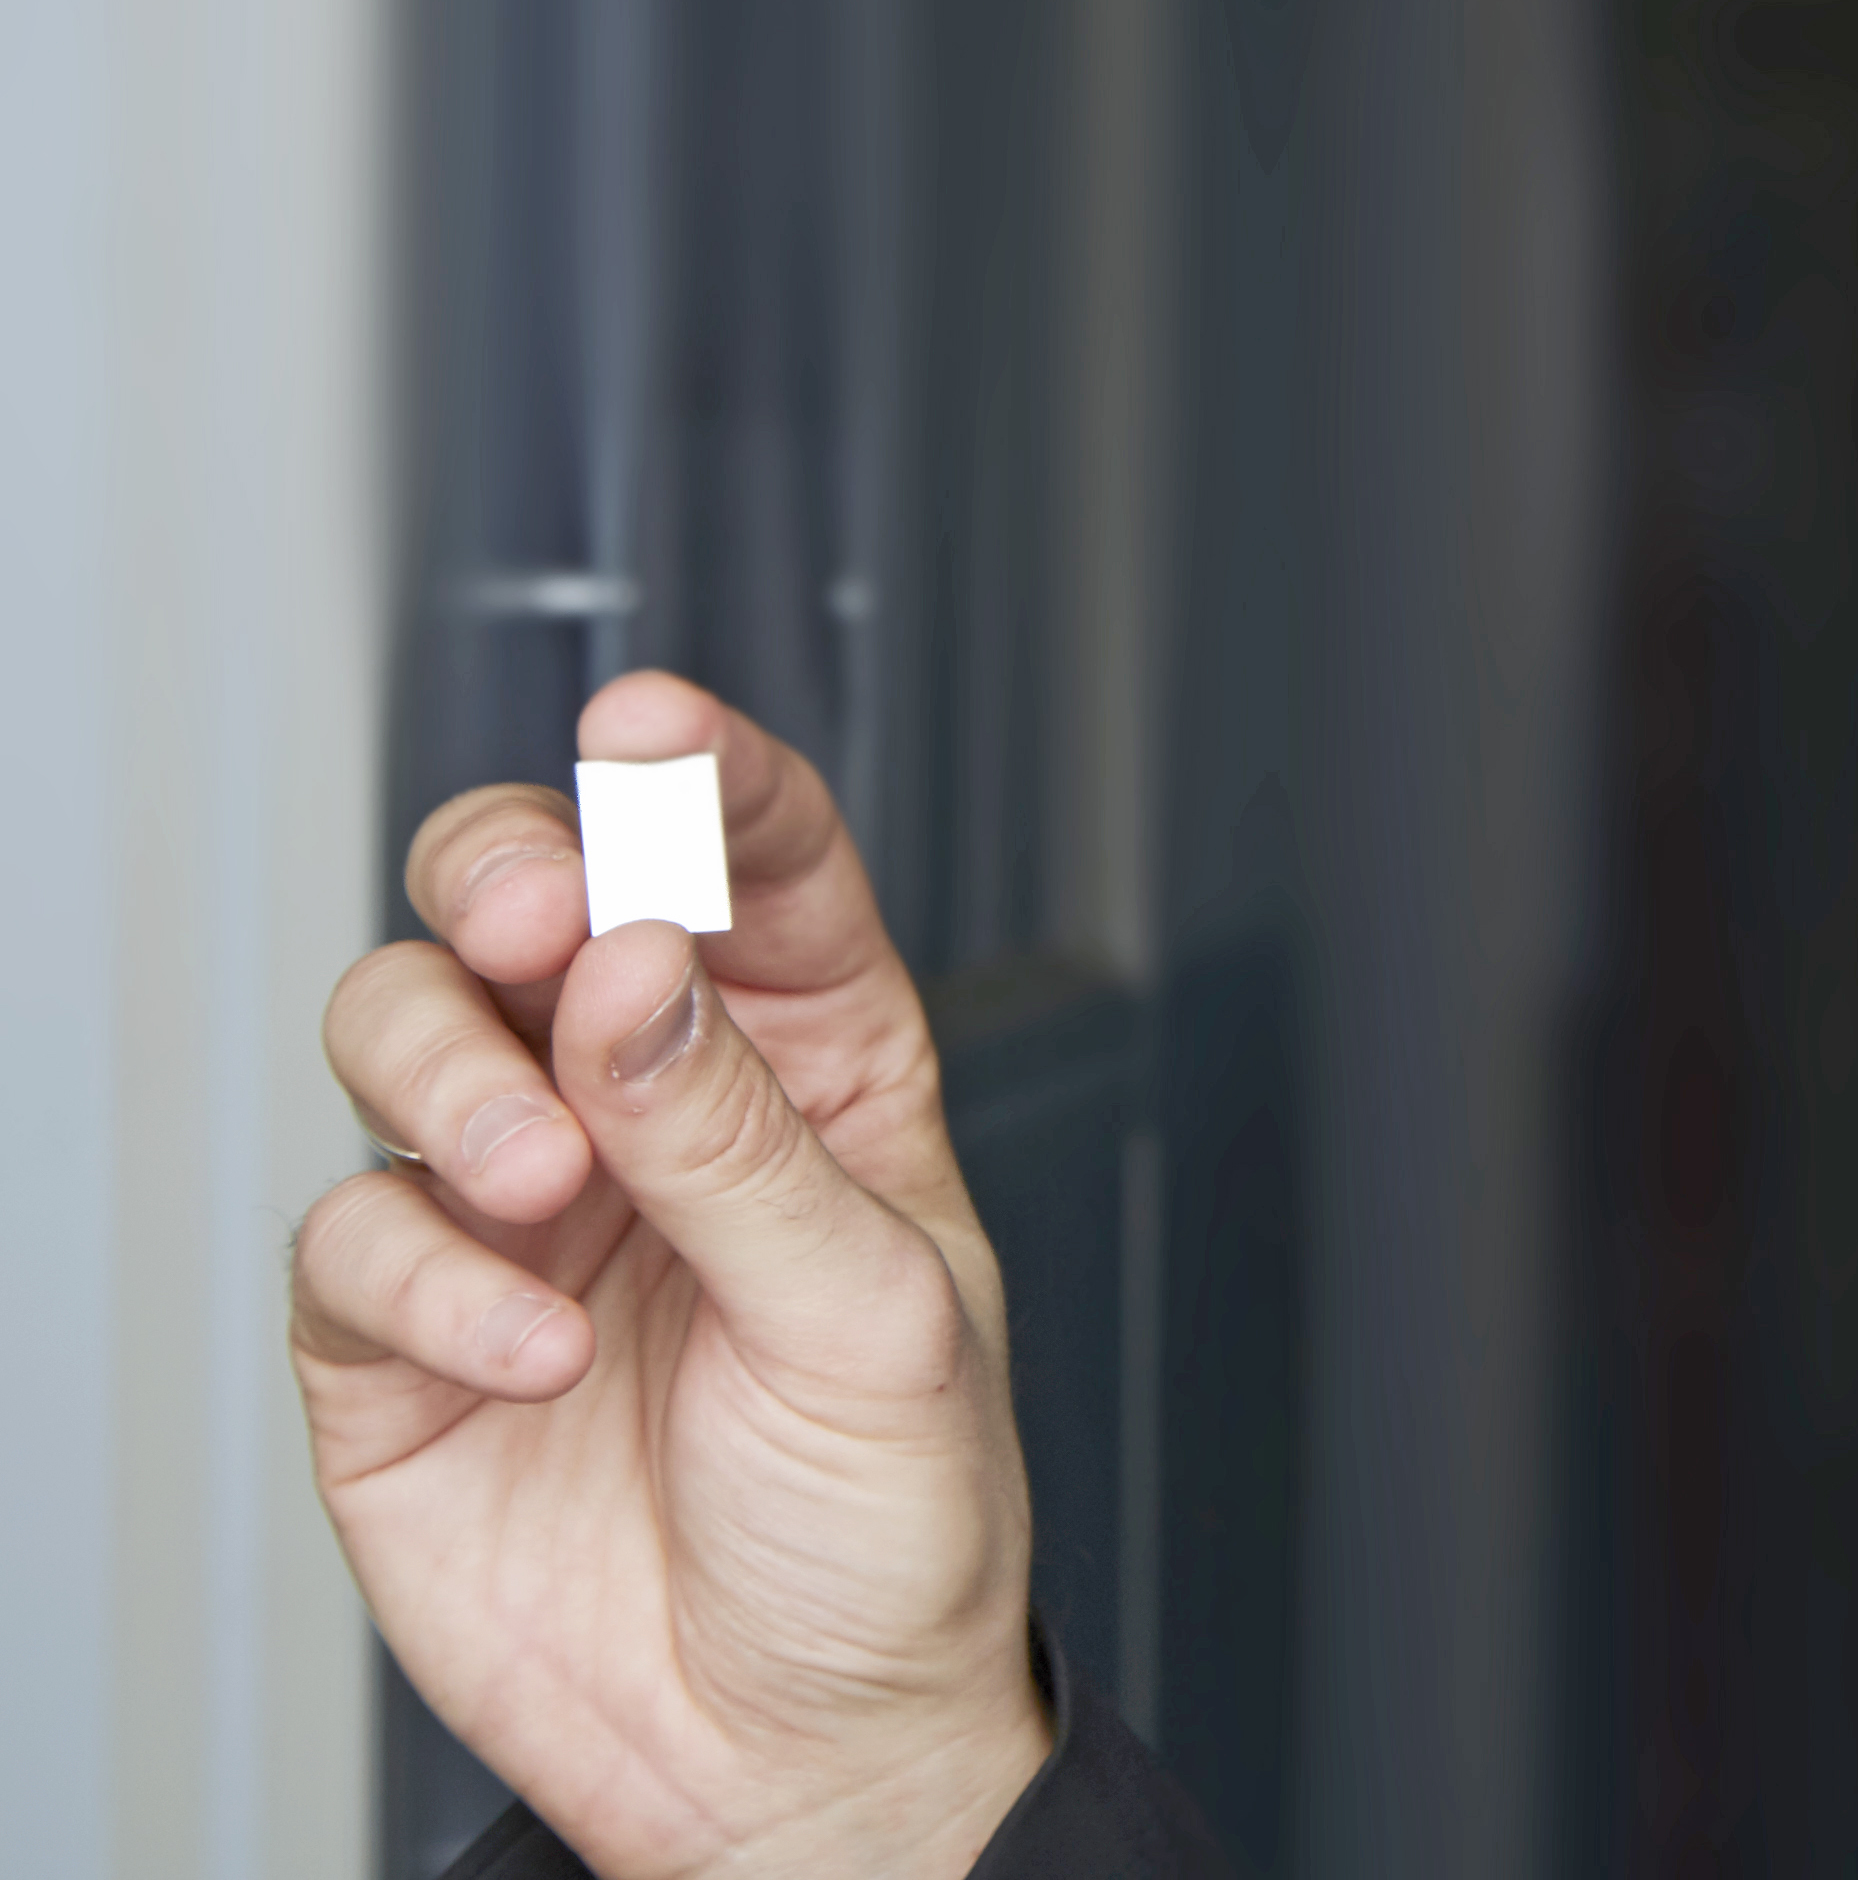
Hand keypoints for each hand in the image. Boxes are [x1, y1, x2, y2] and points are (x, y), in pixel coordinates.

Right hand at [293, 674, 1056, 1879]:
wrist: (799, 1748)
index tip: (650, 721)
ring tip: (548, 1180)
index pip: (752, 864)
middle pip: (519, 900)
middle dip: (502, 869)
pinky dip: (429, 1280)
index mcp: (811, 1061)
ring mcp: (514, 1209)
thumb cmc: (892, 1524)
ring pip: (402, 1034)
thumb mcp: (878, 1316)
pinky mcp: (397, 1338)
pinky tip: (533, 1352)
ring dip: (450, 1076)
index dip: (699, 774)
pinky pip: (352, 1241)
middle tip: (526, 916)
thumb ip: (746, 1140)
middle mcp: (649, 1102)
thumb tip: (633, 971)